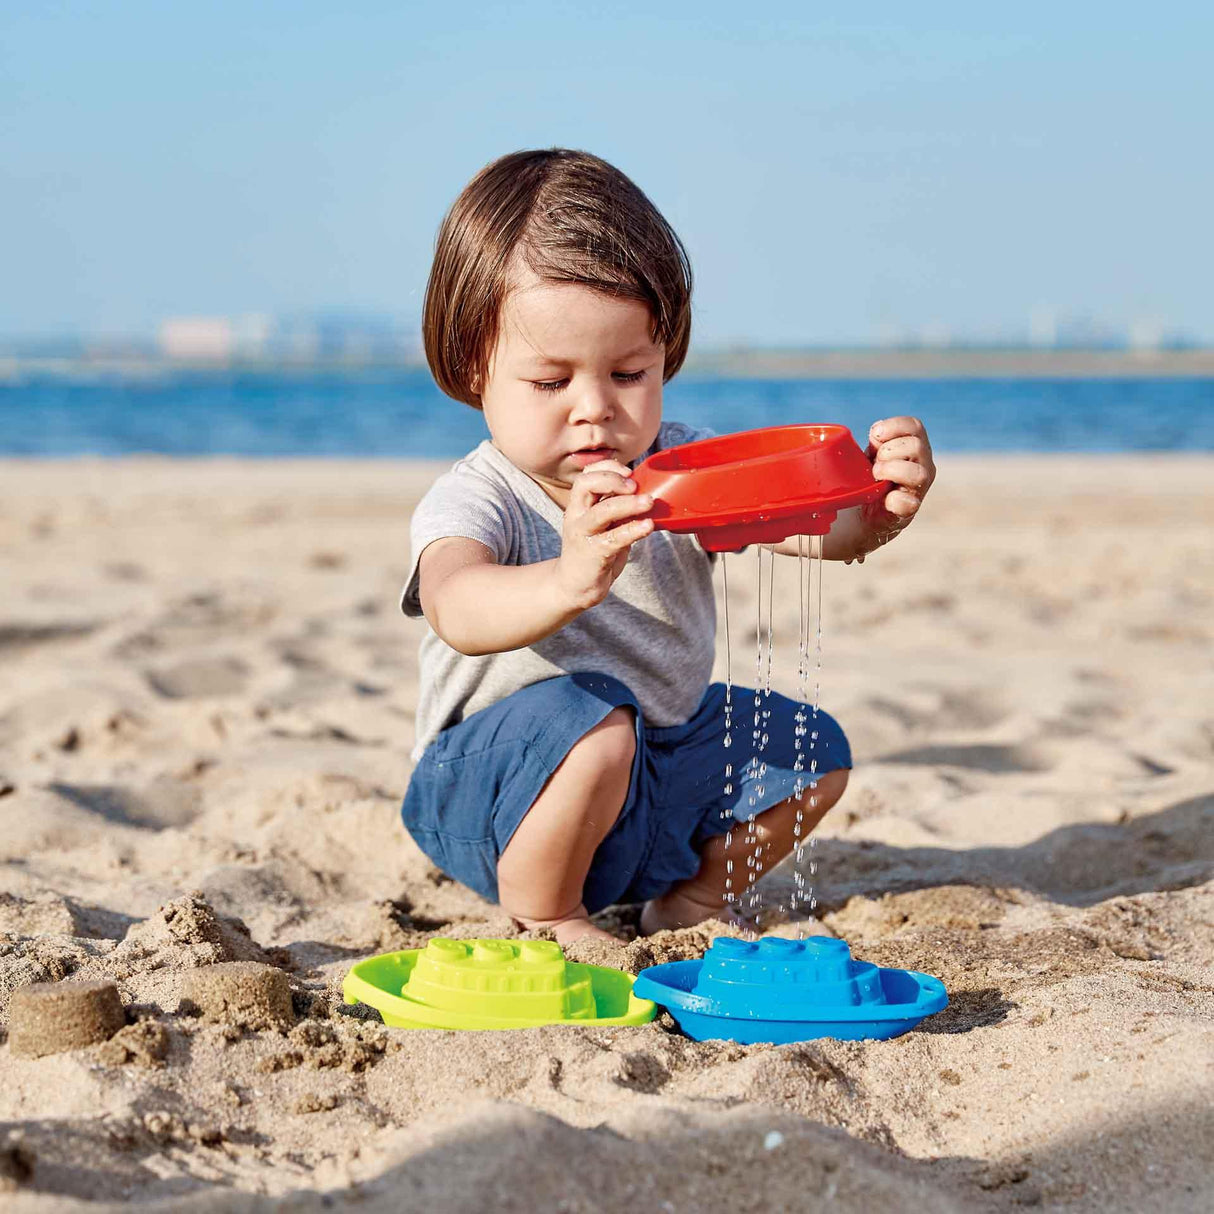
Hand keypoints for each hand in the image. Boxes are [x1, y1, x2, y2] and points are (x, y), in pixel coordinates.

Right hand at [554, 459, 653, 610]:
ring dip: (628, 504)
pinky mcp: (593, 554)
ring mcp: (583, 534)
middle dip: (613, 479)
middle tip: (635, 486)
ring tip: (649, 502)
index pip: (587, 475)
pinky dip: (633, 529)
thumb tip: (646, 492)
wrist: (575, 585)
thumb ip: (618, 508)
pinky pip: (614, 538)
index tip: (629, 471)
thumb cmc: (594, 550)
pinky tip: (648, 526)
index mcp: (579, 505)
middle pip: (586, 485)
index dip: (608, 467)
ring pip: (602, 511)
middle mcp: (577, 515)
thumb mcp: (604, 524)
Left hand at [864, 416, 935, 521]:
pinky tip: (885, 497)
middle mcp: (923, 465)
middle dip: (889, 450)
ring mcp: (919, 488)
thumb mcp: (872, 455)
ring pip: (918, 473)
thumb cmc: (871, 476)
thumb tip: (877, 433)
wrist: (865, 510)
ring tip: (876, 475)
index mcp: (915, 447)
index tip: (875, 435)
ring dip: (891, 470)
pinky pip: (909, 504)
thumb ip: (876, 443)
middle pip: (916, 446)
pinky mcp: (909, 510)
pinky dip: (895, 500)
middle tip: (874, 462)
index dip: (895, 426)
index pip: (915, 427)